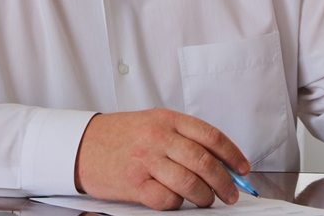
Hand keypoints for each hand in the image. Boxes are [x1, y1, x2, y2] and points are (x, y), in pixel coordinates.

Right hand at [74, 108, 249, 209]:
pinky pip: (167, 200)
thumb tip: (217, 159)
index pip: (210, 136)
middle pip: (204, 162)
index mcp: (167, 119)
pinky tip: (176, 201)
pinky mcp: (134, 183)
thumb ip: (182, 137)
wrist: (82, 145)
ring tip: (206, 200)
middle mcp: (158, 137)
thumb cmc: (119, 136)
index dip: (232, 154)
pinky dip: (176, 204)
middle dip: (224, 182)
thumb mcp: (152, 123)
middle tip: (230, 193)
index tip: (242, 168)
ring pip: (189, 183)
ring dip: (204, 197)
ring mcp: (146, 160)